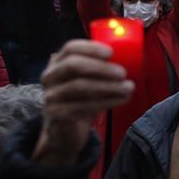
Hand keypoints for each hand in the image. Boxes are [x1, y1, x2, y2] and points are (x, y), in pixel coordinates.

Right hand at [32, 41, 133, 166]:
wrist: (65, 130)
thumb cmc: (82, 100)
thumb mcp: (90, 81)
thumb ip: (102, 69)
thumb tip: (128, 58)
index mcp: (58, 63)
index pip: (71, 48)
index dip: (91, 48)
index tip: (111, 53)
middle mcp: (50, 77)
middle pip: (73, 65)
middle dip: (101, 68)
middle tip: (123, 73)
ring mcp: (51, 96)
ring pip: (79, 86)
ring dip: (108, 86)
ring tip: (128, 88)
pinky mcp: (57, 114)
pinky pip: (82, 106)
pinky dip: (106, 102)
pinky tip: (121, 100)